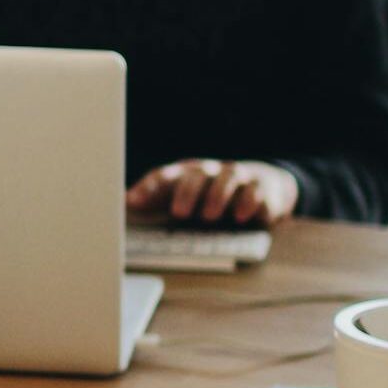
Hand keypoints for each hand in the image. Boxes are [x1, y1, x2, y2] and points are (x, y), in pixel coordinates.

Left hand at [125, 159, 298, 226]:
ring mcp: (238, 177)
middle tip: (179, 213)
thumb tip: (122, 202)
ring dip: (218, 196)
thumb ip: (157, 199)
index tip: (131, 202)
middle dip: (187, 192)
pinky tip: (243, 216)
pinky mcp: (263, 187)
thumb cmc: (213, 193)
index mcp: (187, 174)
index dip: (148, 188)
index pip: (164, 175)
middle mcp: (212, 171)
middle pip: (197, 174)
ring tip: (209, 216)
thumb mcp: (185, 195)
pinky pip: (257, 190)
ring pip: (228, 177)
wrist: (264, 184)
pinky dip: (251, 202)